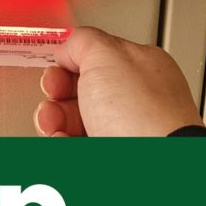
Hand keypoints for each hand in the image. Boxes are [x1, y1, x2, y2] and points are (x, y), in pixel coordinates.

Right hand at [35, 27, 205, 137]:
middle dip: (55, 94)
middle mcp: (131, 99)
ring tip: (56, 126)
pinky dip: (61, 141)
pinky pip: (72, 142)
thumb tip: (68, 47)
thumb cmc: (143, 115)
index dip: (70, 61)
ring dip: (52, 121)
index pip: (95, 57)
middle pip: (77, 91)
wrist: (152, 164)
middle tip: (56, 97)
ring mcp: (119, 129)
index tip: (58, 67)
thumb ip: (84, 41)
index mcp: (139, 68)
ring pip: (69, 121)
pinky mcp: (106, 151)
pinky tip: (66, 140)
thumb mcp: (107, 56)